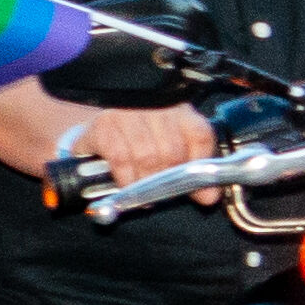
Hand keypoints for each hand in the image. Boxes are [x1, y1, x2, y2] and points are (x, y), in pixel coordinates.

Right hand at [47, 106, 223, 191]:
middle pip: (173, 150)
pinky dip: (126, 179)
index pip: (200, 135)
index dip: (200, 164)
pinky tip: (127, 186)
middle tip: (162, 193)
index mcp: (179, 109)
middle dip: (168, 179)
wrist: (95, 132)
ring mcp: (128, 112)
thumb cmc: (138, 142)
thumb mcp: (169, 151)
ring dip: (146, 183)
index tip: (197, 189)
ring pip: (148, 156)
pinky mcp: (104, 125)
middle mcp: (156, 106)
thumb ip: (191, 171)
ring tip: (144, 194)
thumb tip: (209, 198)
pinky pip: (120, 159)